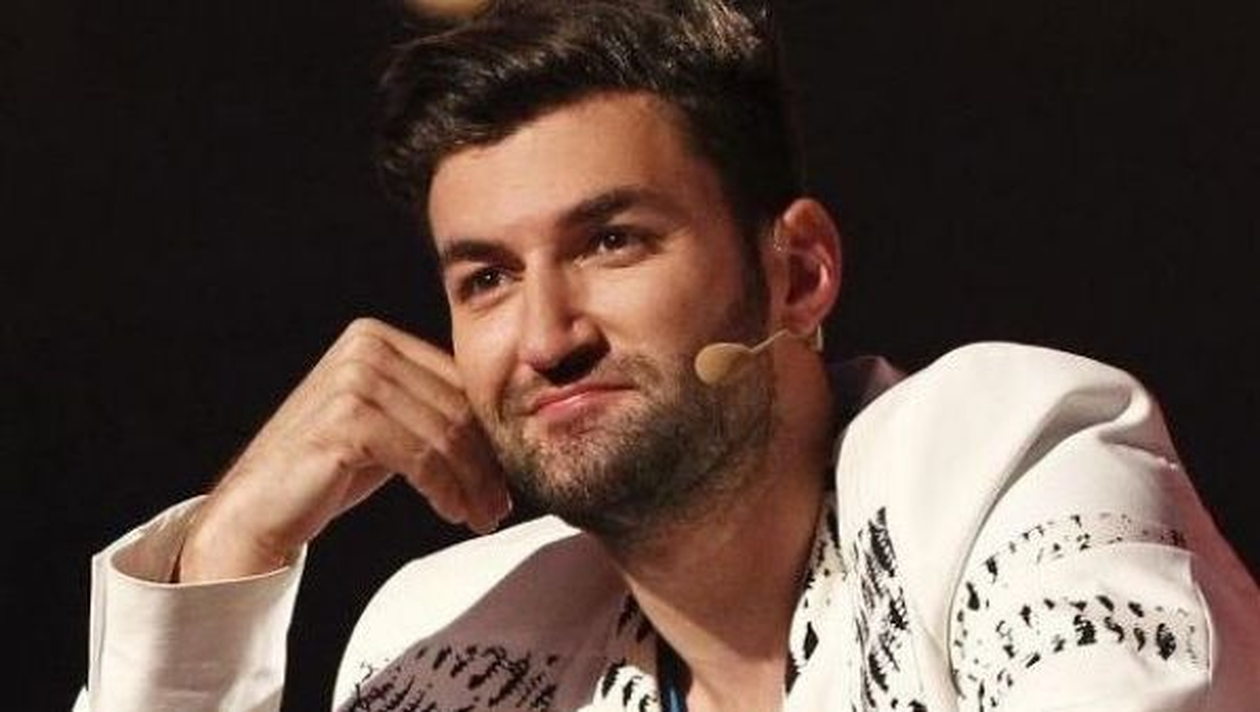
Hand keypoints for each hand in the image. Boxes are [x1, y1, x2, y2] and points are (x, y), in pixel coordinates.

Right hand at [177, 318, 508, 581]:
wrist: (258, 508)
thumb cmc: (326, 471)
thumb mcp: (386, 426)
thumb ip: (429, 409)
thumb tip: (500, 431)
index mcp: (376, 338)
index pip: (457, 383)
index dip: (489, 434)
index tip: (503, 479)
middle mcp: (365, 347)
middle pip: (456, 409)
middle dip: (486, 466)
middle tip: (498, 508)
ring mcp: (354, 379)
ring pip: (445, 436)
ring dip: (472, 485)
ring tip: (482, 518)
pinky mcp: (348, 418)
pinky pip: (422, 457)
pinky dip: (446, 489)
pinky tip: (453, 512)